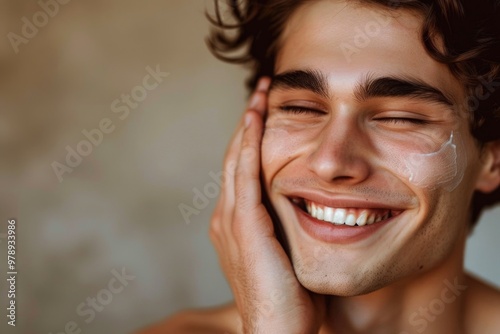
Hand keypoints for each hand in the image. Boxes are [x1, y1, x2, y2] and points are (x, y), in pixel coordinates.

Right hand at [209, 77, 325, 332]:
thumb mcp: (288, 255)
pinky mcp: (242, 223)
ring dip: (249, 122)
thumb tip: (314, 211)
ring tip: (261, 93)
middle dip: (249, 122)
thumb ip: (290, 228)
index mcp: (236, 224)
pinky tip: (258, 117)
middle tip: (262, 91)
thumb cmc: (291, 300)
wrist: (279, 332)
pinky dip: (250, 142)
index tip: (268, 112)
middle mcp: (225, 216)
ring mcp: (230, 219)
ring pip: (236, 158)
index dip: (253, 139)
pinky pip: (244, 172)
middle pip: (235, 157)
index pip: (243, 171)